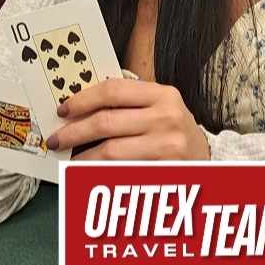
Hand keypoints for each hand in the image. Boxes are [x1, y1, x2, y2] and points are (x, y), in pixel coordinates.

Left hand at [46, 77, 209, 159]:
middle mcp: (166, 116)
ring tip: (70, 159)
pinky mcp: (165, 171)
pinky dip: (101, 173)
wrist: (209, 160)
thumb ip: (126, 102)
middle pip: (106, 122)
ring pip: (111, 151)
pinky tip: (89, 173)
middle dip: (74, 131)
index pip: (112, 90)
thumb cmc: (173, 130)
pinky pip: (122, 171)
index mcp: (162, 93)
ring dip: (83, 157)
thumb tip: (76, 107)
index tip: (62, 110)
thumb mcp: (158, 106)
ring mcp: (168, 145)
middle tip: (56, 139)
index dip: (82, 100)